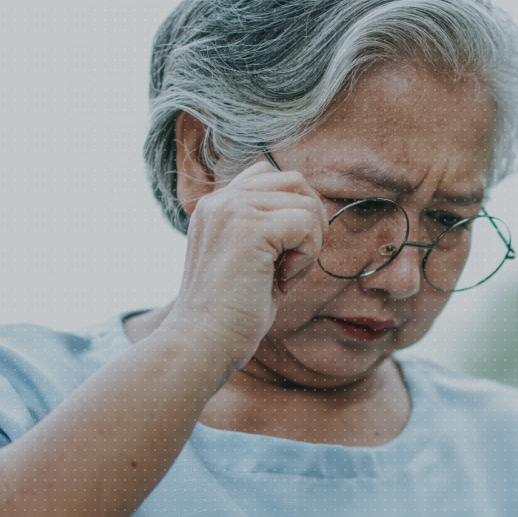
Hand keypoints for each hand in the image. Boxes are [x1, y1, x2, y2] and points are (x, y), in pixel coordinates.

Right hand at [160, 157, 325, 374]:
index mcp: (217, 205)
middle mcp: (221, 199)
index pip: (271, 175)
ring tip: (283, 275)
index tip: (281, 255)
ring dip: (310, 244)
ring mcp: (232, 209)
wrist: (203, 341)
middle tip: (292, 264)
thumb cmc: (232, 312)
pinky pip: (306, 224)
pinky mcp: (249, 228)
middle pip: (296, 182)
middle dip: (310, 224)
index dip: (293, 211)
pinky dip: (307, 256)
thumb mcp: (251, 259)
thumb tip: (314, 211)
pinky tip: (282, 280)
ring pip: (306, 203)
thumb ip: (271, 228)